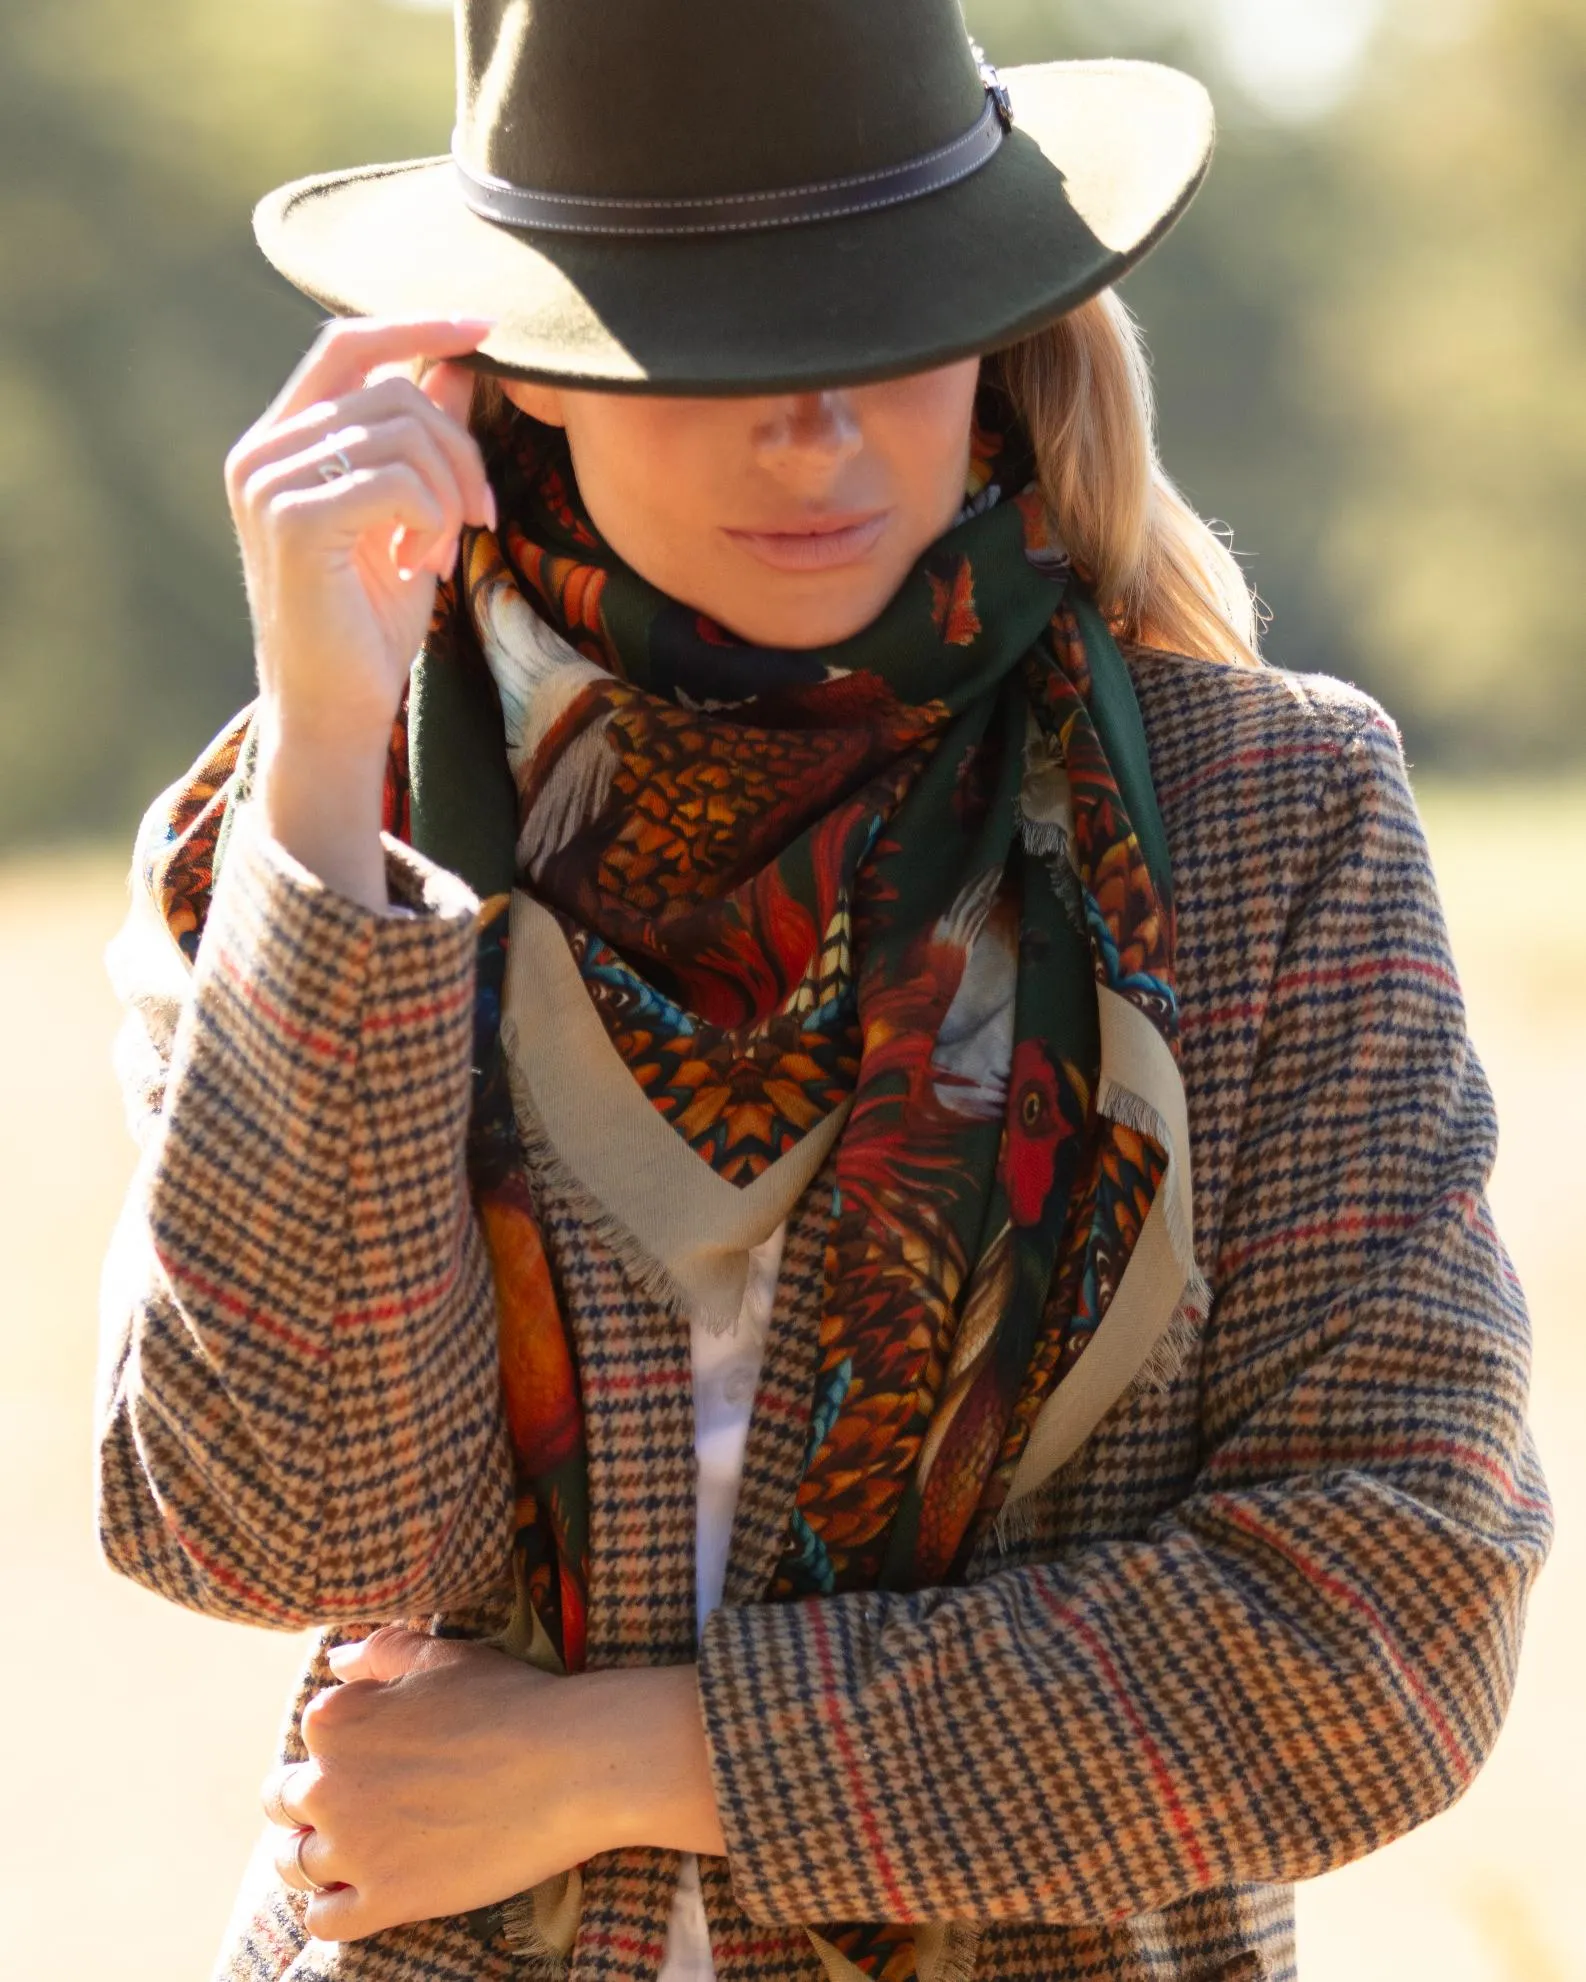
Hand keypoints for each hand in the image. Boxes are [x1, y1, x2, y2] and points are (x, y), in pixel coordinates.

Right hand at [225, 315, 498, 758]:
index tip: (485, 328)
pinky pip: (397, 481)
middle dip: (459, 450)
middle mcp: (261, 450)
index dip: (418, 325)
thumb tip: (458, 361)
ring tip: (439, 552)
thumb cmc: (368, 622)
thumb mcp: (410, 517)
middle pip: (392, 390)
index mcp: (280, 440)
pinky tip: (419, 565)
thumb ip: (424, 441)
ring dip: (448, 494)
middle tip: (479, 517)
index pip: (347, 345)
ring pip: (401, 432)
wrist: (334, 708)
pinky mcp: (291, 518)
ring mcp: (268, 481)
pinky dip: (431, 520)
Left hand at [262, 1627, 724, 1941]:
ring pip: (295, 1865)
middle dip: (311, 1803)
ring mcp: (352, 1849)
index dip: (342, 1745)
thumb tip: (334, 1663)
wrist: (570, 1764)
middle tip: (362, 1803)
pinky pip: (325, 1920)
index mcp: (335, 1720)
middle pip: (285, 1804)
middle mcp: (326, 1786)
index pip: (310, 1738)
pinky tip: (365, 1893)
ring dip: (316, 1856)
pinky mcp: (383, 1901)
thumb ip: (378, 1652)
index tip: (379, 1752)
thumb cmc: (509, 1699)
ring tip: (359, 1848)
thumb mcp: (441, 1656)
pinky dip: (335, 1908)